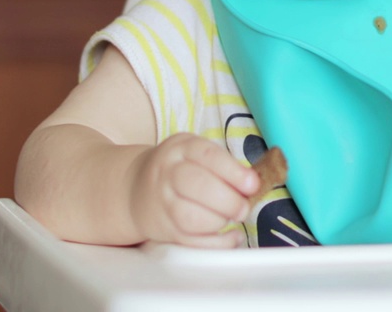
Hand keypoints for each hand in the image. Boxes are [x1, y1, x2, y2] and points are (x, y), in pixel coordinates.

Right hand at [127, 132, 259, 246]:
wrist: (136, 189)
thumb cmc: (180, 169)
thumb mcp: (197, 154)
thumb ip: (225, 166)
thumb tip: (256, 184)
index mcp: (181, 148)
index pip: (208, 155)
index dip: (234, 172)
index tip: (253, 184)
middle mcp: (168, 173)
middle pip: (198, 186)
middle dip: (229, 200)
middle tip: (244, 207)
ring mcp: (162, 203)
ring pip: (190, 217)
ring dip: (219, 221)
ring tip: (230, 217)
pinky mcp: (164, 229)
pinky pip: (190, 241)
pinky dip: (216, 243)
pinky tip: (231, 236)